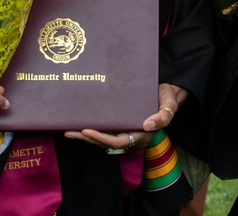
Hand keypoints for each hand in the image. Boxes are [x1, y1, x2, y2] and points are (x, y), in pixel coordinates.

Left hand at [65, 83, 185, 150]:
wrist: (167, 94)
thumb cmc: (167, 99)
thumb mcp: (169, 105)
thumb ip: (163, 116)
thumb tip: (148, 125)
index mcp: (142, 134)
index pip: (119, 141)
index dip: (102, 138)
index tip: (88, 131)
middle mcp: (132, 136)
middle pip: (107, 142)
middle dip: (88, 138)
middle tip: (70, 131)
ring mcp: (126, 131)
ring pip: (104, 138)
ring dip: (86, 136)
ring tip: (69, 130)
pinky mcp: (122, 125)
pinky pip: (106, 131)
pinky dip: (93, 130)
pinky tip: (80, 125)